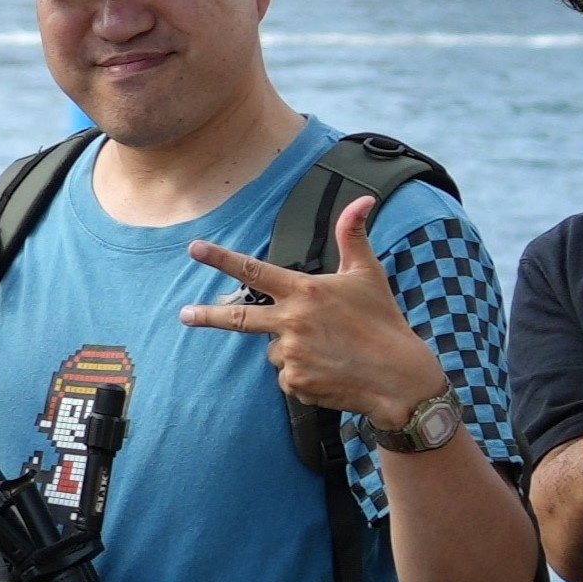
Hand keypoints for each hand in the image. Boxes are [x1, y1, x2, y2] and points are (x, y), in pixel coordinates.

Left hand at [179, 194, 454, 432]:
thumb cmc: (383, 320)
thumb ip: (353, 235)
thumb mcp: (368, 273)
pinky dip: (303, 374)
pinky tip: (330, 371)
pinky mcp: (295, 382)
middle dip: (206, 316)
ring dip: (294, 349)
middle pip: (238, 318)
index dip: (221, 258)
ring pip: (275, 350)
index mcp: (305, 291)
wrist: (399, 377)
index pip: (254, 270)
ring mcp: (291, 354)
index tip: (194, 248)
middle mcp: (292, 321)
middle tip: (183, 314)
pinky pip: (287, 376)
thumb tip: (363, 199)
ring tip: (330, 350)